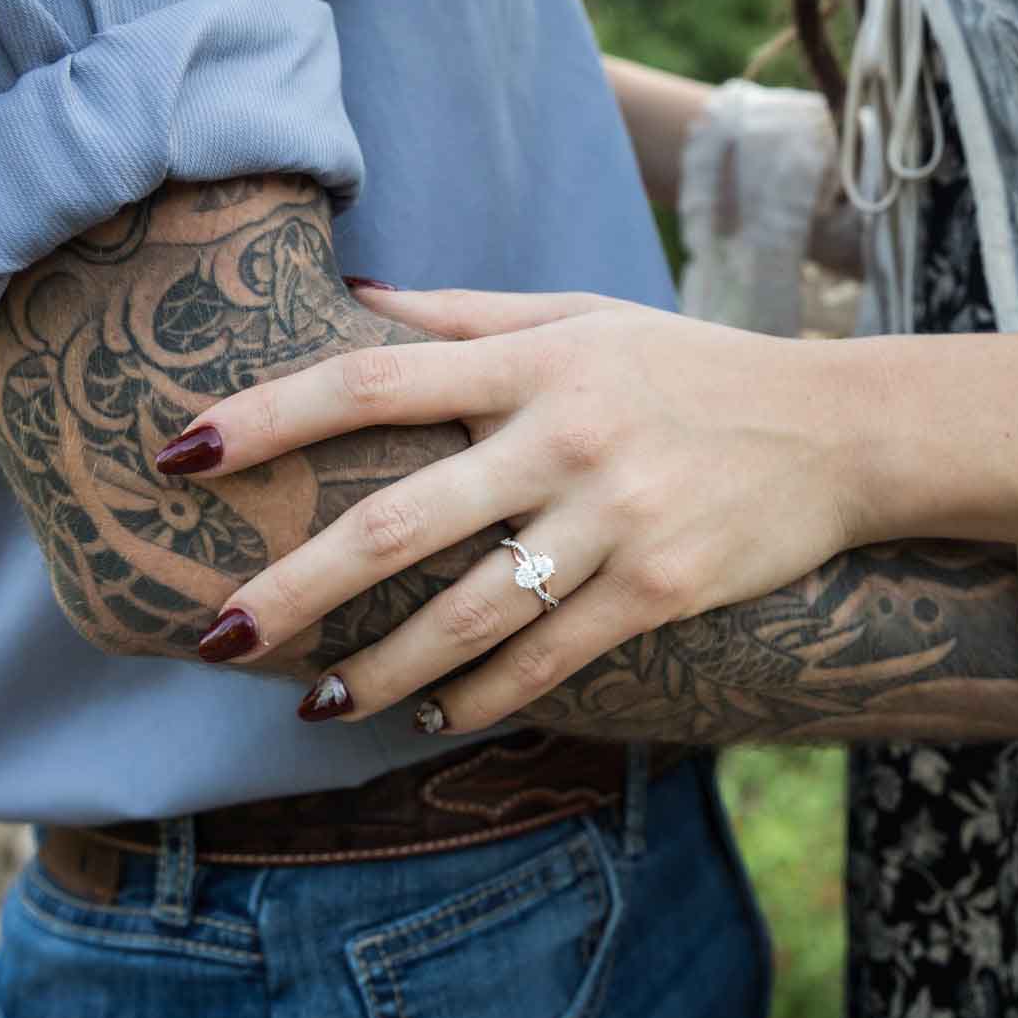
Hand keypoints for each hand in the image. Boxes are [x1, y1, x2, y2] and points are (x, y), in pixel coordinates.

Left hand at [159, 287, 867, 729]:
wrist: (838, 430)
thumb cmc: (694, 368)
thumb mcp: (586, 317)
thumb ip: (465, 314)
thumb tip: (350, 298)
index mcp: (535, 360)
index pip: (371, 380)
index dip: (267, 416)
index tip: (179, 454)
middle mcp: (565, 436)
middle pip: (397, 521)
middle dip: (291, 588)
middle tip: (213, 636)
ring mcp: (616, 518)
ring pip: (468, 615)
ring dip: (378, 670)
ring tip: (317, 707)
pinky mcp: (662, 589)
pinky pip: (548, 659)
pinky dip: (480, 696)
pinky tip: (429, 718)